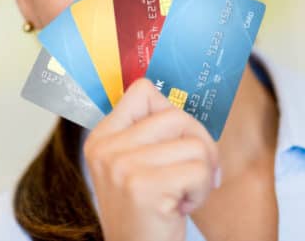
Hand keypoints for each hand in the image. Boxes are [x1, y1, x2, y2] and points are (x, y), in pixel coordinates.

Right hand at [84, 78, 219, 240]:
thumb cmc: (148, 212)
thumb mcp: (138, 165)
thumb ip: (151, 133)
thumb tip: (183, 99)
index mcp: (102, 137)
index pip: (143, 91)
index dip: (173, 112)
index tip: (178, 140)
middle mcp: (106, 148)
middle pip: (177, 115)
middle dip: (200, 145)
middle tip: (195, 174)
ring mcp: (121, 166)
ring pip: (194, 144)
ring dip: (202, 174)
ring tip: (182, 195)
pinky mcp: (143, 186)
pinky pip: (199, 170)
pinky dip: (202, 191)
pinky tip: (180, 207)